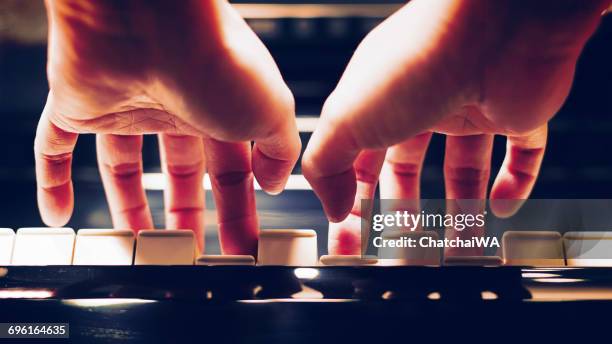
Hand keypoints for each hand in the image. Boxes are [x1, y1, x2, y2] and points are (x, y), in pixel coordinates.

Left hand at [35, 0, 300, 253]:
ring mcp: (124, 105)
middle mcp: (174, 106)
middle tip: (192, 255)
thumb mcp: (272, 111)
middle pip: (180, 175)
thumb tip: (275, 179)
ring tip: (139, 246)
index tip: (240, 246)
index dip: (237, 212)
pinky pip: (55, 148)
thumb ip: (280, 149)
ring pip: (123, 167)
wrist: (148, 17)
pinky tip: (57, 211)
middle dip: (188, 217)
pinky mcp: (77, 104)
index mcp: (221, 107)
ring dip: (129, 208)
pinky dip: (52, 180)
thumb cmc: (213, 58)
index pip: (231, 172)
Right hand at [302, 0, 607, 253]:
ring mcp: (471, 105)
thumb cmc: (418, 59)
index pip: (358, 157)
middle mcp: (422, 100)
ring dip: (460, 209)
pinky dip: (512, 183)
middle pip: (408, 167)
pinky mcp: (517, 111)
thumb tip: (330, 204)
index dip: (352, 199)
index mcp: (377, 98)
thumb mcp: (346, 118)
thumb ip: (327, 164)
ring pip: (464, 167)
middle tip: (402, 248)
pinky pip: (520, 154)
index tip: (350, 236)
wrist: (496, 27)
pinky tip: (500, 207)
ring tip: (455, 247)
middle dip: (403, 210)